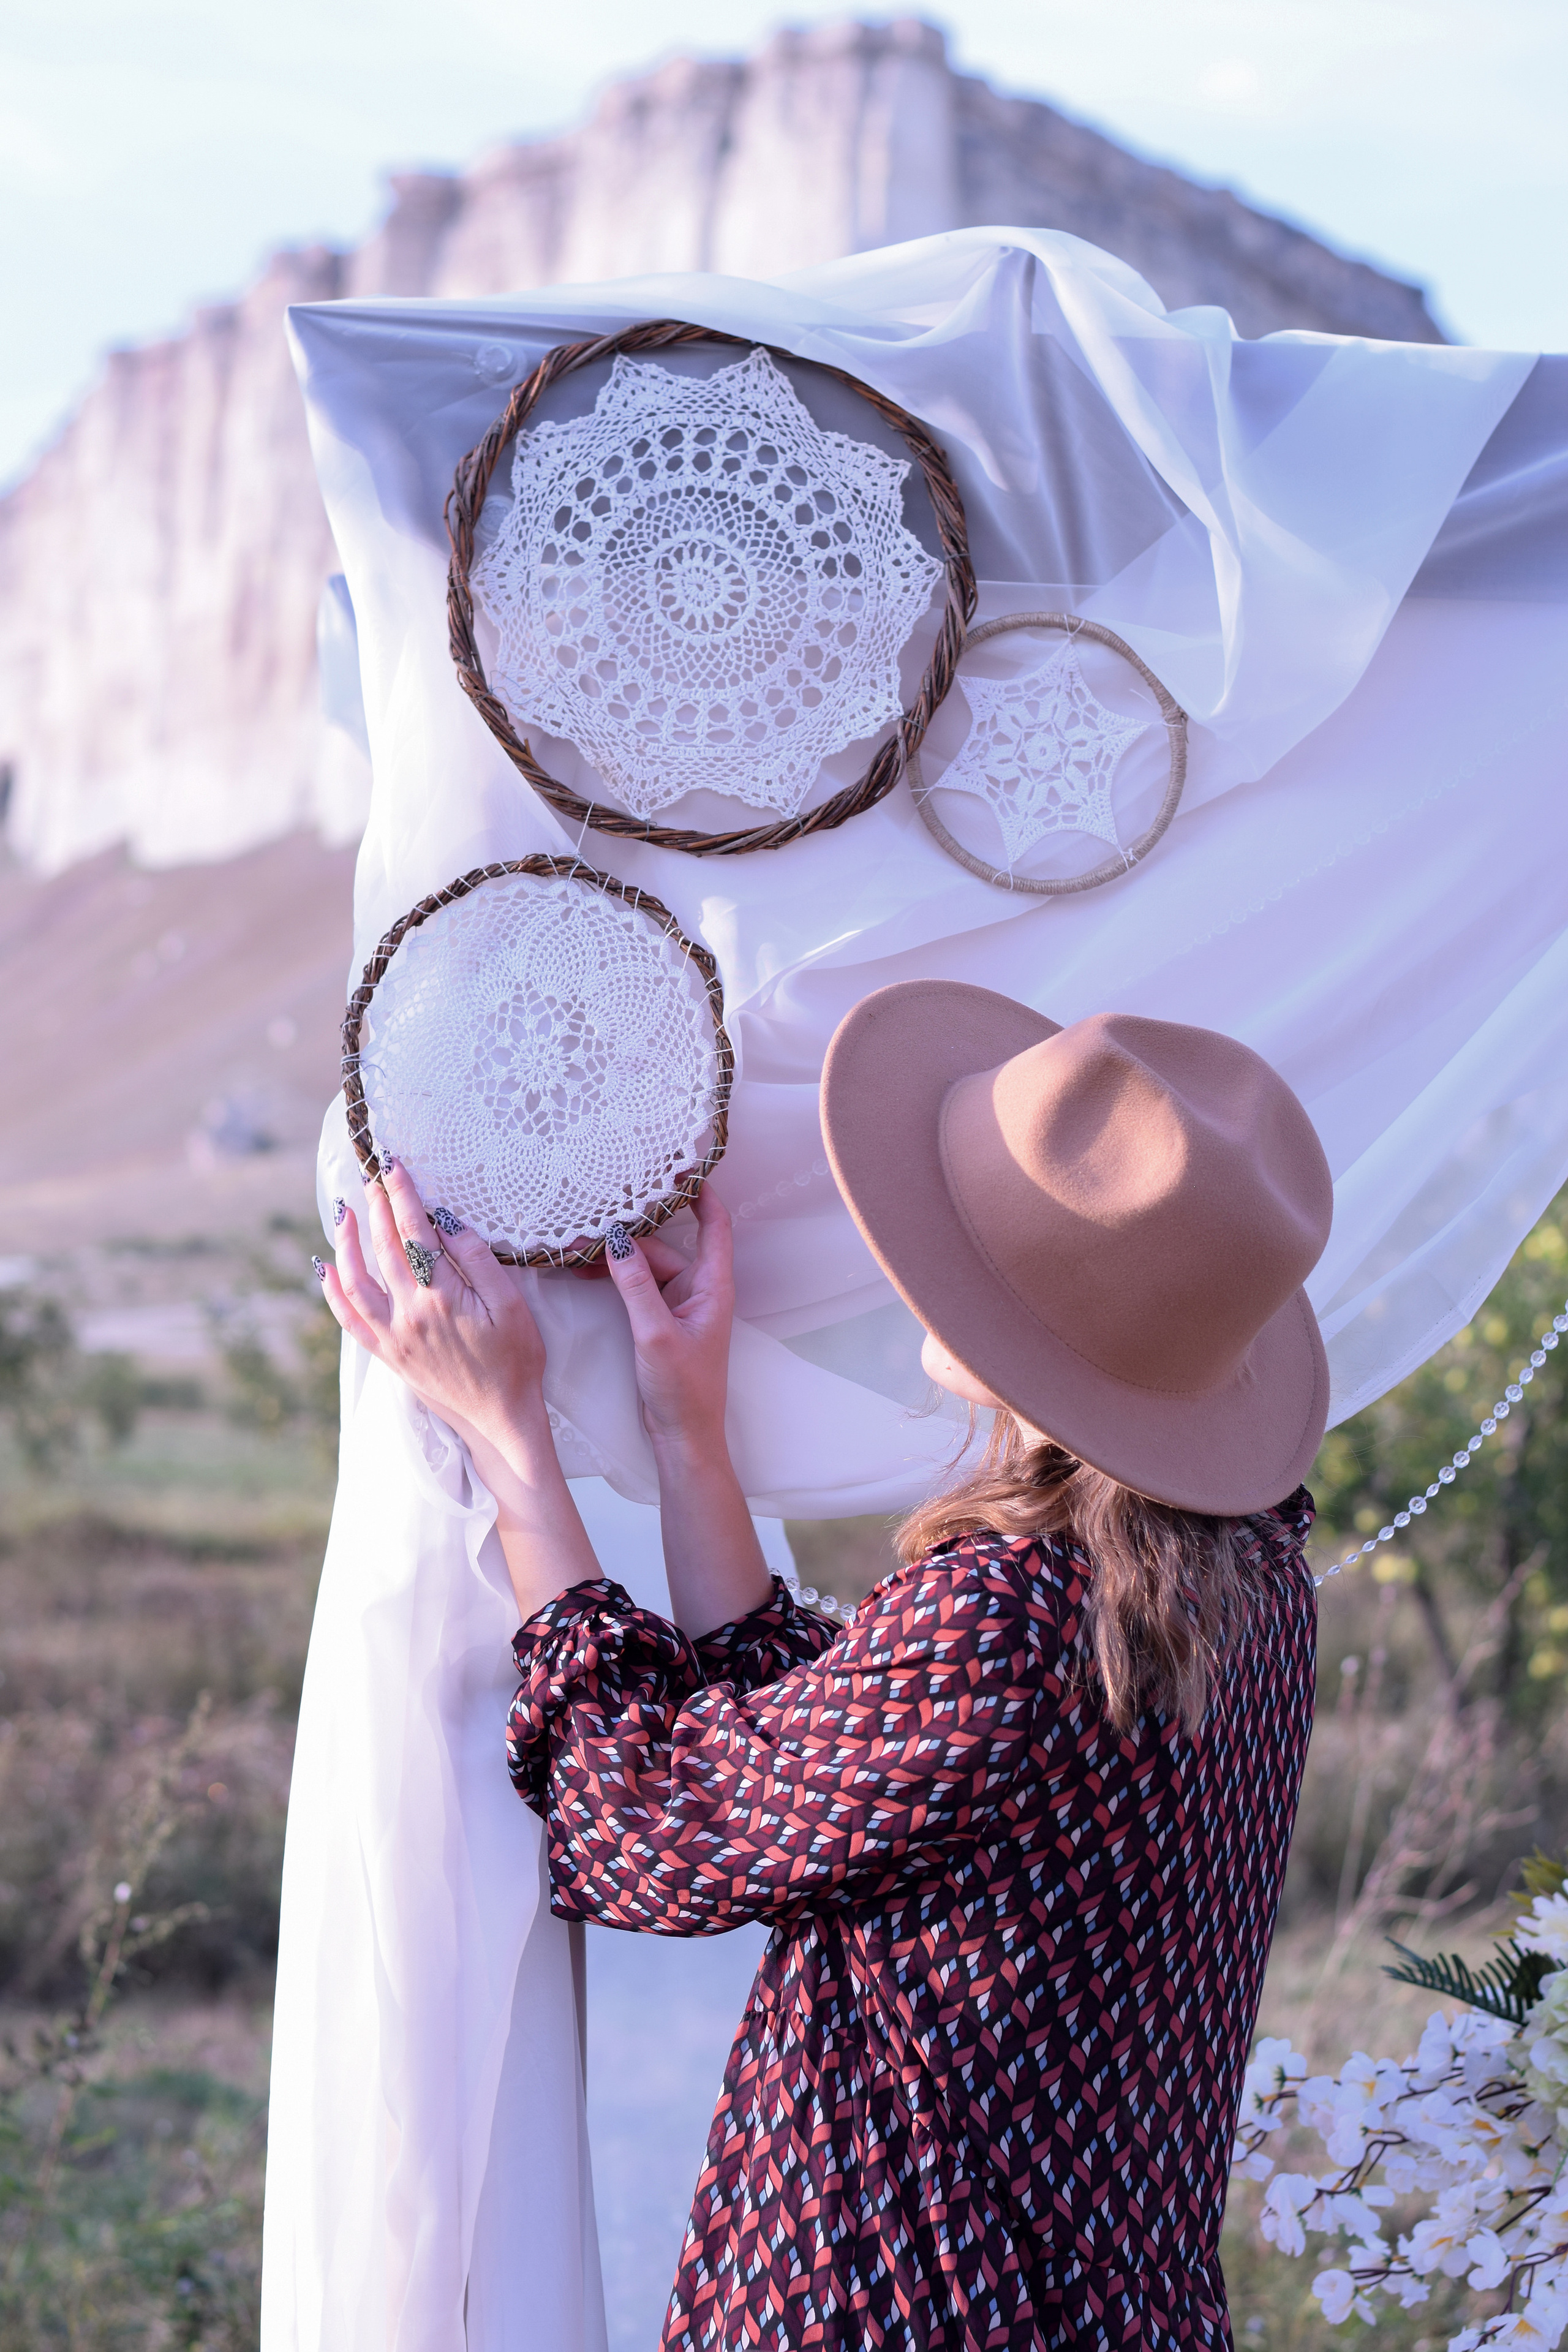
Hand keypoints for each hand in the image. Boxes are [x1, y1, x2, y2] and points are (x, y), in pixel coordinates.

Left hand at [318, 1158, 548, 1449]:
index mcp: (442, 1297)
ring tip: (345, 1213)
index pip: (416, 1233)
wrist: (501, 1418)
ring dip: (347, 1244)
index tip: (393, 1166)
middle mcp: (410, 1314)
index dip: (403, 1195)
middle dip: (377, 1207)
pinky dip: (334, 1293)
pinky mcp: (388, 1354)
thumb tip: (447, 1223)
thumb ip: (478, 1261)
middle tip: (371, 1176)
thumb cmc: (515, 1360)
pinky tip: (326, 1270)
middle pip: (385, 1248)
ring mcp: (393, 1336)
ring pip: (356, 1281)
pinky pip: (350, 1320)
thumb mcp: (511, 1306)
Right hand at [600, 1187, 735, 1457]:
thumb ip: (636, 1285)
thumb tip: (617, 1239)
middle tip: (586, 1222)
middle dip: (626, 1233)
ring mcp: (678, 1303)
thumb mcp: (656, 1334)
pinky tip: (581, 1271)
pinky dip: (611, 1277)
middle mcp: (698, 1289)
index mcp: (712, 1286)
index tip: (680, 1166)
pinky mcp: (659, 1318)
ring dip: (612, 1257)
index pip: (715, 1226)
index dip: (702, 1194)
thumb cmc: (683, 1390)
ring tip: (574, 1247)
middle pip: (663, 1245)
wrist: (682, 1436)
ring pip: (643, 1265)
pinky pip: (634, 1285)